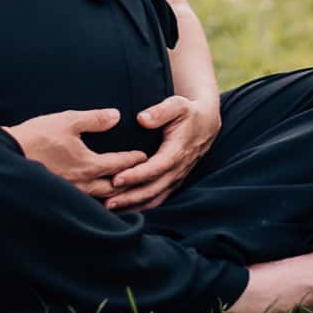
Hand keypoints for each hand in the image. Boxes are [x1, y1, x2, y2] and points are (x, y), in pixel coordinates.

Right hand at [6, 108, 148, 200]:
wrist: (9, 154)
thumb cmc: (38, 136)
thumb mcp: (67, 120)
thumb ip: (94, 119)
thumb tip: (116, 115)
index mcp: (89, 164)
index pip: (119, 163)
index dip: (133, 158)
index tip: (144, 155)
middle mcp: (85, 184)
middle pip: (116, 187)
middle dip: (130, 180)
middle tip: (142, 174)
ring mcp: (74, 193)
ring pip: (103, 197)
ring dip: (116, 192)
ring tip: (123, 187)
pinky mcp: (63, 196)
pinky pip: (89, 202)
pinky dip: (100, 199)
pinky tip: (98, 195)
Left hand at [104, 94, 219, 211]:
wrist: (206, 123)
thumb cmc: (188, 112)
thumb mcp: (177, 105)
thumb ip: (160, 111)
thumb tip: (142, 118)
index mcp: (177, 152)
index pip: (155, 168)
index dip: (136, 175)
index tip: (115, 179)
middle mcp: (177, 169)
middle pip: (153, 189)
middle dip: (129, 196)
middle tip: (106, 201)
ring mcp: (176, 178)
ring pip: (155, 197)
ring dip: (133, 205)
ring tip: (110, 208)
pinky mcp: (173, 181)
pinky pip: (158, 197)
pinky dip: (141, 205)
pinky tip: (124, 208)